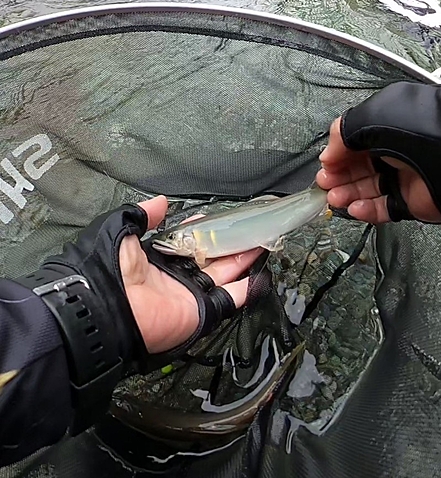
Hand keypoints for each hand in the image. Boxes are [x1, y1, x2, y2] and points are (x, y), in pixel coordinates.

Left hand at [119, 196, 262, 353]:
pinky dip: (247, 290)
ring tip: (261, 243)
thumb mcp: (120, 230)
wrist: (108, 306)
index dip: (203, 229)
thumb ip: (141, 214)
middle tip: (248, 229)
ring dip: (242, 260)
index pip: (187, 241)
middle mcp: (176, 275)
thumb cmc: (110, 268)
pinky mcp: (202, 309)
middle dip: (229, 243)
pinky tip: (260, 274)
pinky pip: (229, 300)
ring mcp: (190, 292)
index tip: (217, 218)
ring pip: (224, 274)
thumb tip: (161, 201)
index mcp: (157, 258)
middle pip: (210, 257)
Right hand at [316, 118, 440, 223]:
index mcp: (389, 125)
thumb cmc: (417, 130)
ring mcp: (404, 177)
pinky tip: (353, 208)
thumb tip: (328, 154)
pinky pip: (384, 208)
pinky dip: (366, 210)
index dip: (338, 154)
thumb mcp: (369, 117)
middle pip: (359, 167)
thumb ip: (342, 133)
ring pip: (368, 189)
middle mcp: (397, 150)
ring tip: (334, 198)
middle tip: (325, 183)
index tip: (325, 164)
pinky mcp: (411, 201)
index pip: (356, 142)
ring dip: (348, 194)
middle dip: (339, 176)